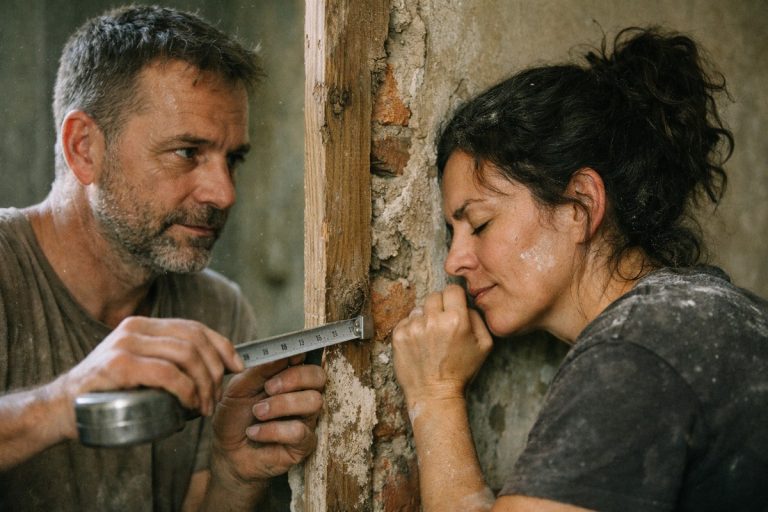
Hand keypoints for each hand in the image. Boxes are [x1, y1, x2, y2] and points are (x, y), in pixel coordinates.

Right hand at [56, 316, 243, 437]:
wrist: (60, 408)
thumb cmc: (107, 394)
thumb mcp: (140, 369)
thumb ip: (167, 361)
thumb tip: (214, 369)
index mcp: (144, 326)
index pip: (195, 328)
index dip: (222, 346)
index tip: (236, 367)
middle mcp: (136, 328)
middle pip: (196, 340)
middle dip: (215, 370)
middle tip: (214, 398)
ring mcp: (126, 344)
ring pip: (187, 356)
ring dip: (204, 385)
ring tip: (202, 407)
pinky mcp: (119, 365)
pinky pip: (168, 374)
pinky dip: (187, 391)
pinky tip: (189, 405)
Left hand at [209, 355, 325, 486]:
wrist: (226, 452)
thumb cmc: (234, 417)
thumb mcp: (238, 388)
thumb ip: (258, 370)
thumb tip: (281, 355)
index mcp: (288, 378)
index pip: (306, 360)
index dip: (298, 357)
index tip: (287, 357)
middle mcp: (302, 396)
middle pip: (318, 377)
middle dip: (295, 378)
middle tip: (269, 387)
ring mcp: (306, 419)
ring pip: (313, 402)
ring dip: (282, 405)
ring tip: (257, 412)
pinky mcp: (304, 444)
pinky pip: (300, 431)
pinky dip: (273, 430)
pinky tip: (254, 432)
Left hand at [392, 284, 492, 407]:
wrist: (434, 394)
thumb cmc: (461, 371)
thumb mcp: (484, 345)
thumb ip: (477, 318)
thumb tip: (465, 304)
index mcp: (456, 319)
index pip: (452, 289)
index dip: (455, 298)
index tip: (454, 307)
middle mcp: (433, 320)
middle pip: (434, 296)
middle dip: (439, 307)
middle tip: (442, 325)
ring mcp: (414, 327)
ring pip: (419, 308)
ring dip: (425, 318)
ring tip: (430, 338)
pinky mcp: (399, 335)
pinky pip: (406, 320)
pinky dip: (412, 329)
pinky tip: (419, 344)